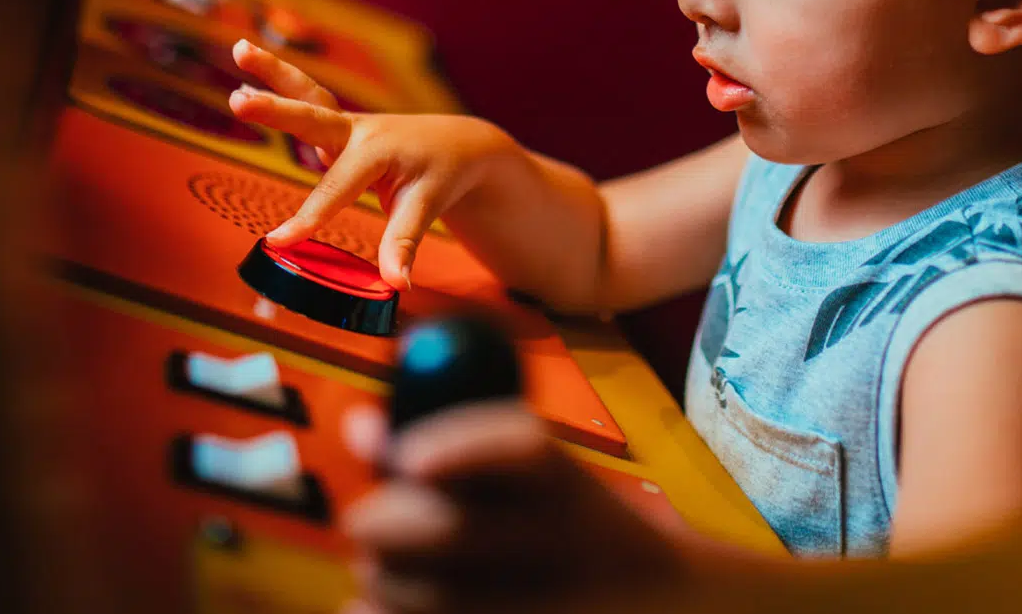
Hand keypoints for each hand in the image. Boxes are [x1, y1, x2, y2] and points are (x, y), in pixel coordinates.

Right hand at [228, 39, 515, 289]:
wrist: (459, 145)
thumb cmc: (443, 173)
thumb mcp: (427, 207)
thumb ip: (403, 243)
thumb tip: (396, 283)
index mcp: (378, 150)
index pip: (336, 190)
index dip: (308, 218)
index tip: (277, 241)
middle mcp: (358, 130)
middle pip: (312, 116)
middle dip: (276, 110)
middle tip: (239, 101)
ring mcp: (346, 125)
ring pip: (308, 94)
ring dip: (273, 71)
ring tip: (240, 48)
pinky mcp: (338, 129)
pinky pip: (307, 104)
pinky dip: (280, 87)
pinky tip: (247, 81)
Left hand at [340, 401, 685, 613]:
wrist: (660, 609)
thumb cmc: (571, 530)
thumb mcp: (538, 478)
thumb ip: (454, 446)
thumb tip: (361, 426)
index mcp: (568, 485)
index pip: (524, 450)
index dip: (463, 446)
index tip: (410, 456)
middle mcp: (566, 547)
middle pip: (460, 531)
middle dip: (385, 521)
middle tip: (363, 518)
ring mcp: (549, 608)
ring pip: (433, 598)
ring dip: (382, 577)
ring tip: (380, 568)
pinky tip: (374, 607)